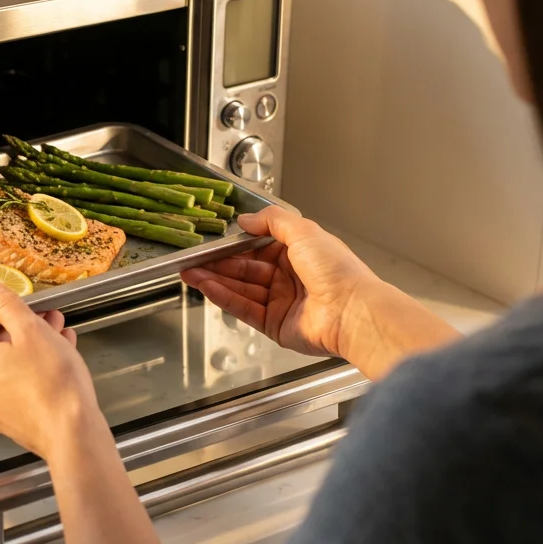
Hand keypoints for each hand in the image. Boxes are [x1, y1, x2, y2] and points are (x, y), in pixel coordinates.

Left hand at [0, 282, 103, 458]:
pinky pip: (24, 391)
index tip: (12, 310)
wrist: (72, 433)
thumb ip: (8, 306)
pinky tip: (63, 360)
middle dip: (21, 330)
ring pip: (12, 370)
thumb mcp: (31, 331)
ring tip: (61, 335)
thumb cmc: (51, 379)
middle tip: (45, 318)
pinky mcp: (18, 425)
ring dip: (34, 349)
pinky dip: (38, 373)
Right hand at [182, 207, 374, 358]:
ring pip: (240, 288)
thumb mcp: (303, 231)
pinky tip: (206, 287)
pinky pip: (243, 308)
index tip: (212, 240)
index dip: (234, 244)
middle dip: (218, 263)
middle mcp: (289, 277)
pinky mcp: (273, 324)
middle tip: (192, 258)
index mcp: (299, 253)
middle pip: (245, 269)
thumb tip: (246, 219)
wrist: (352, 312)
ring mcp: (280, 302)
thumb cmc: (337, 270)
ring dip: (214, 280)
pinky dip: (223, 297)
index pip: (258, 247)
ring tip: (190, 272)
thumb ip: (271, 221)